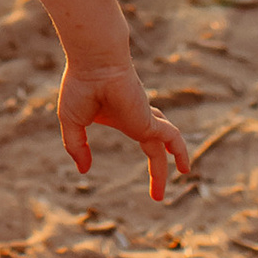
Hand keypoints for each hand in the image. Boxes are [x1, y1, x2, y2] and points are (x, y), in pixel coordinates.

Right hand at [57, 60, 194, 201]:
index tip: (113, 162)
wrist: (95, 64)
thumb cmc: (80, 86)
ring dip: (168, 164)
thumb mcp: (72, 122)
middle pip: (152, 145)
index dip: (133, 142)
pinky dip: (180, 150)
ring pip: (163, 145)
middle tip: (156, 194)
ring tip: (184, 173)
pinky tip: (185, 168)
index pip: (133, 131)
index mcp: (117, 116)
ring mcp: (143, 119)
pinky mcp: (149, 120)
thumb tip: (83, 170)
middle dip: (156, 168)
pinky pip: (172, 138)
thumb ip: (76, 146)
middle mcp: (134, 117)